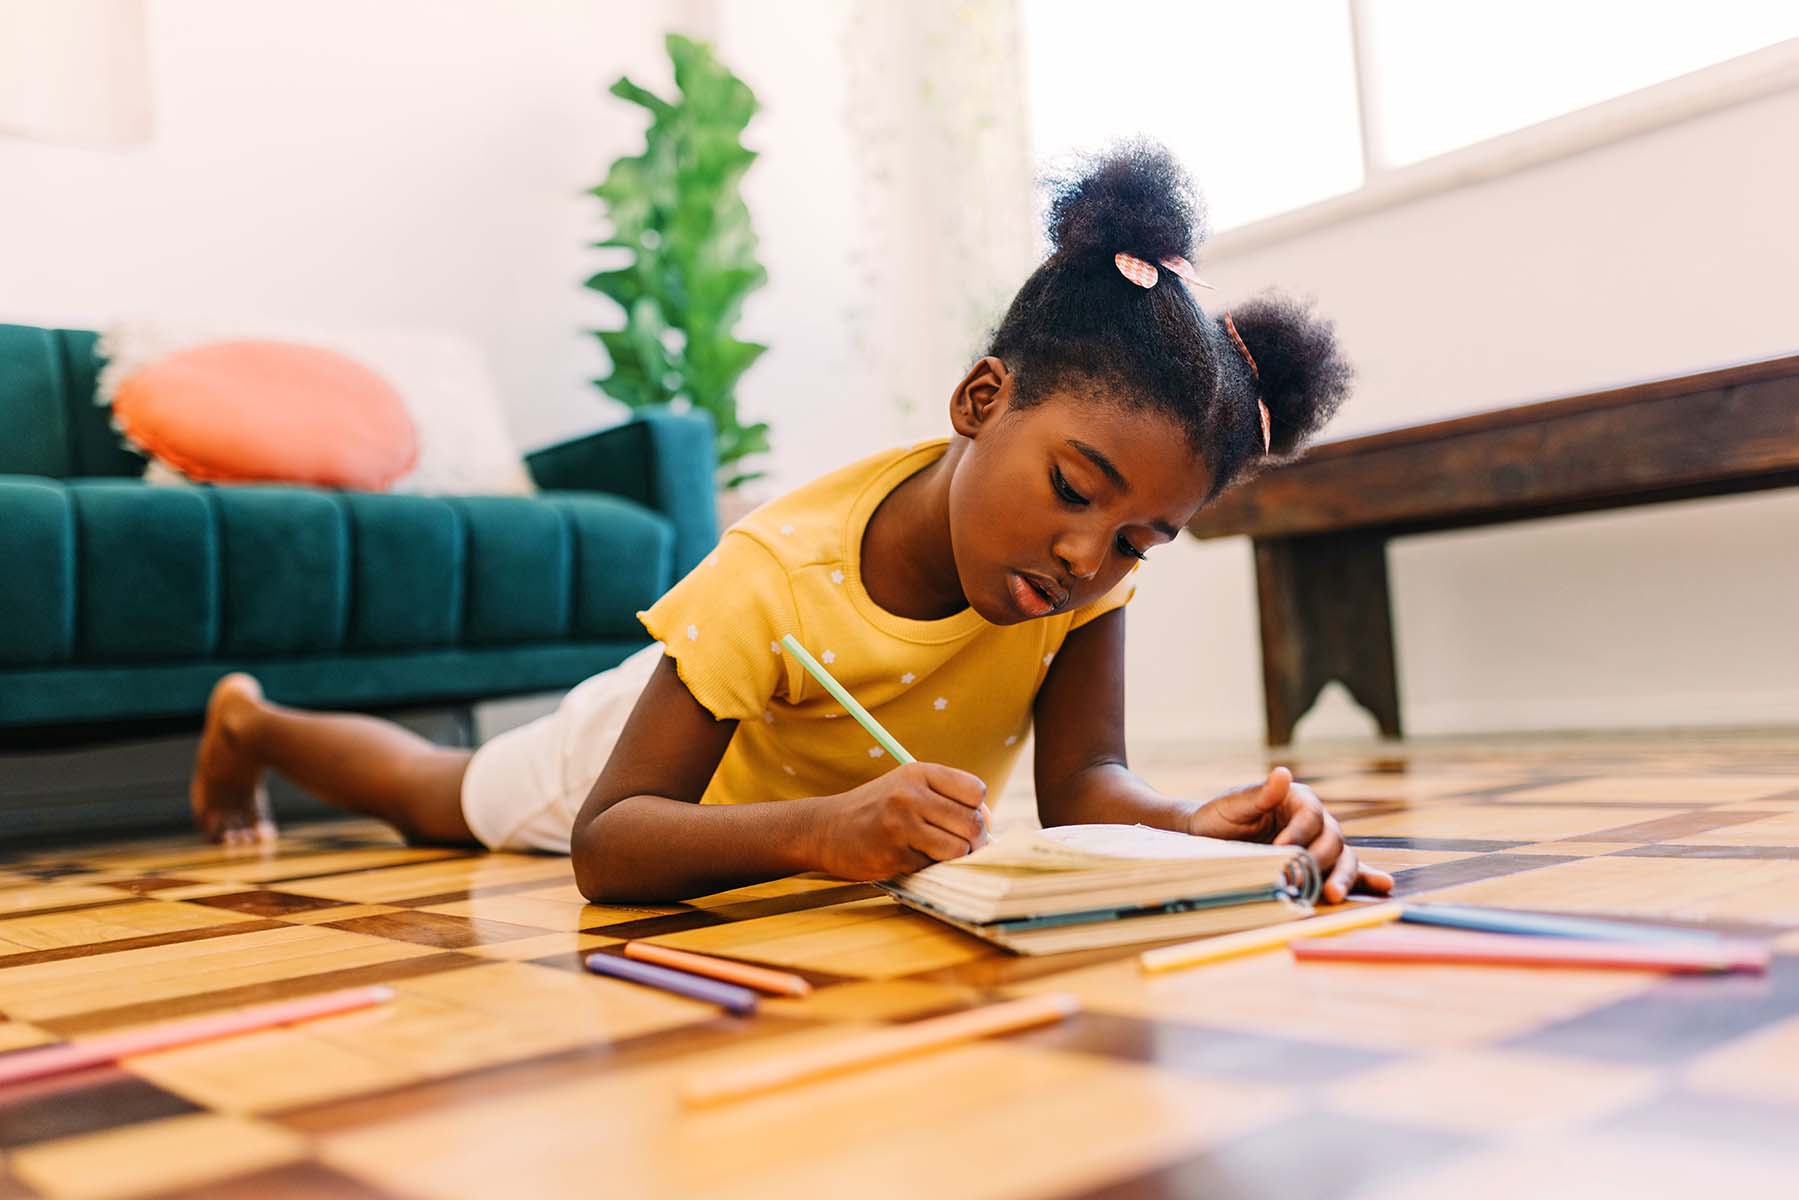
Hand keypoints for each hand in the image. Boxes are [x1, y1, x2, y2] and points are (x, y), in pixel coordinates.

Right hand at [809, 762, 990, 880]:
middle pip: (972, 823)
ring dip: (954, 857)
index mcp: (919, 772)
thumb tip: (991, 826)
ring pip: (958, 850)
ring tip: (937, 852)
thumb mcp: (908, 787)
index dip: (978, 809)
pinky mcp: (893, 855)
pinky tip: (910, 857)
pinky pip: (932, 867)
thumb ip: (948, 798)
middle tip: (961, 844)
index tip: (966, 819)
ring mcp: (901, 826)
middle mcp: (910, 795)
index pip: (976, 791)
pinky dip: (928, 867)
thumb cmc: (877, 809)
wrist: (825, 828)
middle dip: (974, 840)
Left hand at [1188, 766, 1392, 903]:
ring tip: (1335, 894)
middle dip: (1321, 860)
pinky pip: (1348, 870)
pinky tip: (1383, 885)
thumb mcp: (1235, 804)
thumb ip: (1260, 793)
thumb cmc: (1220, 817)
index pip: (1310, 815)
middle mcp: (1315, 820)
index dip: (1299, 832)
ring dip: (1343, 876)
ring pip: (1343, 857)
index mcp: (1297, 799)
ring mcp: (1320, 843)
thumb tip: (1283, 773)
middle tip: (1303, 878)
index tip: (1281, 849)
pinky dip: (1364, 879)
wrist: (1209, 839)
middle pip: (1332, 838)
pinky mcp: (1321, 865)